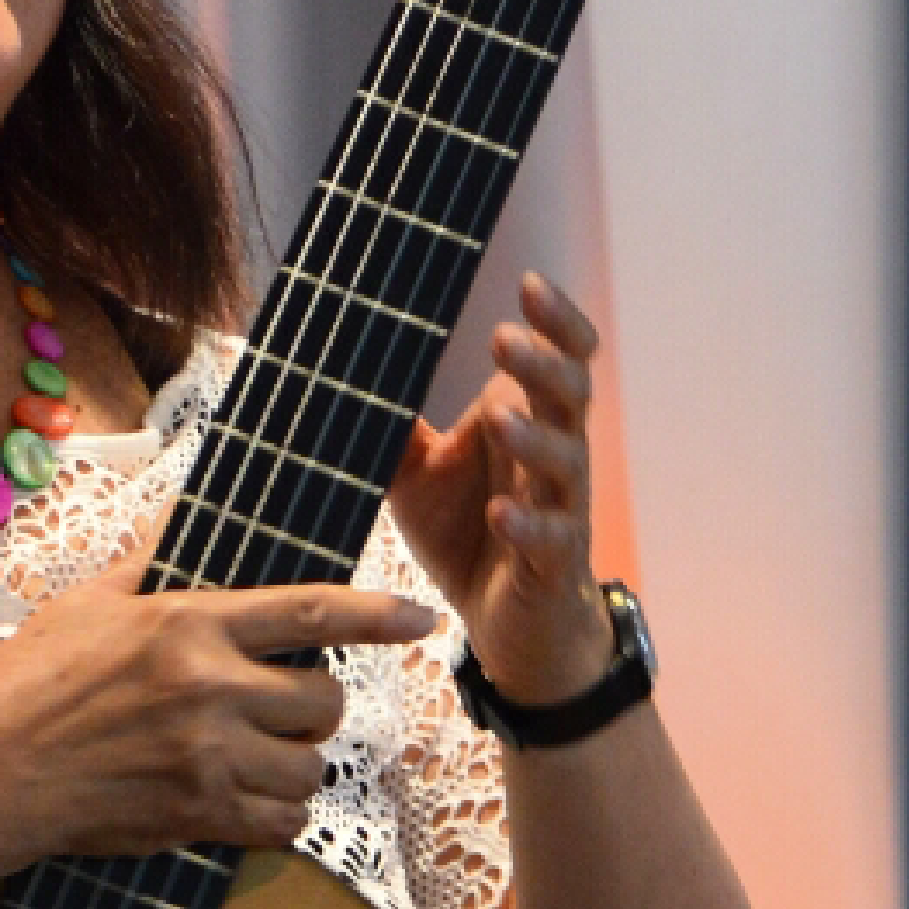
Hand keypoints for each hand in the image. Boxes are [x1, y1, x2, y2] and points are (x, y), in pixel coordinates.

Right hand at [0, 509, 438, 857]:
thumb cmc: (28, 681)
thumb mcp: (89, 602)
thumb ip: (151, 562)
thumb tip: (186, 514)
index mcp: (188, 624)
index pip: (309, 612)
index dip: (376, 616)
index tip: (421, 621)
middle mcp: (209, 689)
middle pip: (324, 699)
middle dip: (313, 704)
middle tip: (278, 705)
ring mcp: (208, 758)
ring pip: (311, 766)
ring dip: (296, 762)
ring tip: (257, 753)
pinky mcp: (198, 815)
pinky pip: (285, 823)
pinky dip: (278, 815)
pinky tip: (247, 799)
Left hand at [389, 270, 616, 704]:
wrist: (511, 626)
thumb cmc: (468, 534)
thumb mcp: (418, 476)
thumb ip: (395, 430)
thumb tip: (338, 378)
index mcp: (529, 421)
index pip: (562, 358)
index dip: (556, 321)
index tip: (530, 282)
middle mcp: (554, 456)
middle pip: (570, 394)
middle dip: (542, 364)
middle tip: (503, 339)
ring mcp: (559, 509)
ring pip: (567, 461)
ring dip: (534, 438)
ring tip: (497, 417)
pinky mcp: (554, 563)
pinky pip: (552, 537)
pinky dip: (529, 524)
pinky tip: (504, 511)